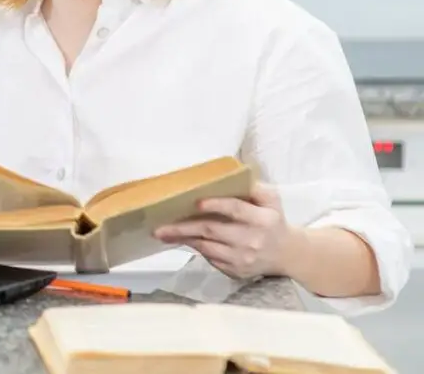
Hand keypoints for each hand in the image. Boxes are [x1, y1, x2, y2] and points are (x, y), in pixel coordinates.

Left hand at [154, 182, 297, 279]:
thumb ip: (253, 187)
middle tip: (160, 227)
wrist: (286, 254)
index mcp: (263, 219)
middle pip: (212, 231)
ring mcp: (243, 259)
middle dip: (183, 228)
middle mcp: (252, 241)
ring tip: (164, 232)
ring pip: (207, 247)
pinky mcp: (236, 271)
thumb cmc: (273, 220)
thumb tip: (229, 176)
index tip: (196, 202)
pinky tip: (183, 240)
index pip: (236, 210)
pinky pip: (210, 258)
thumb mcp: (271, 200)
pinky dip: (196, 248)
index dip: (216, 205)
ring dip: (184, 238)